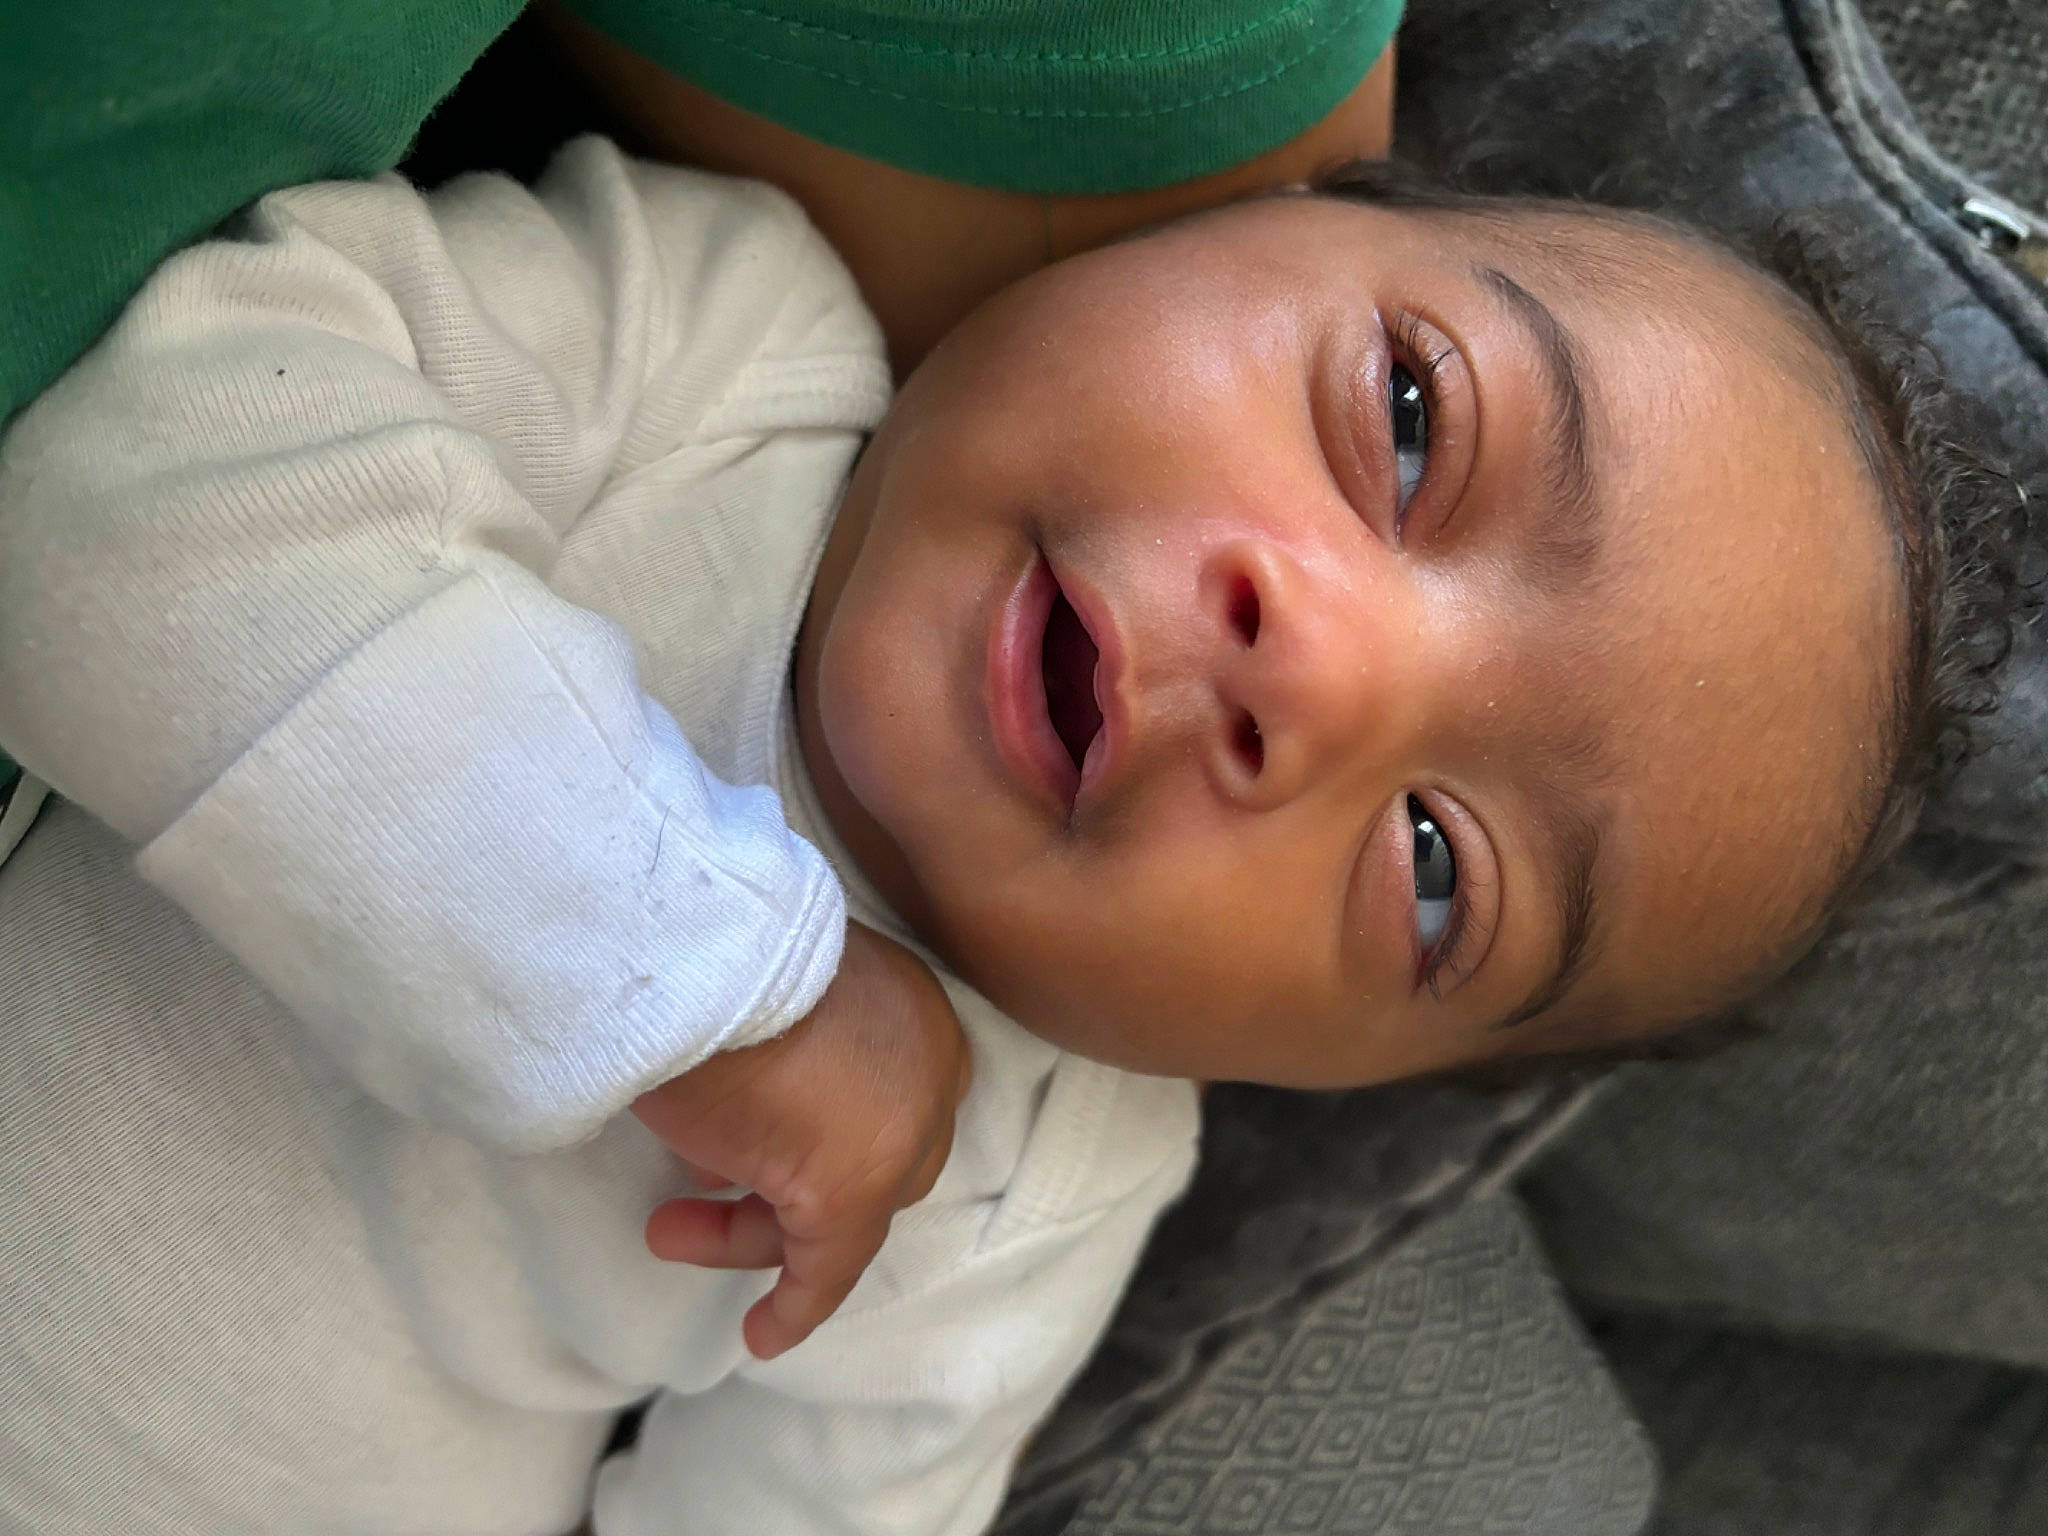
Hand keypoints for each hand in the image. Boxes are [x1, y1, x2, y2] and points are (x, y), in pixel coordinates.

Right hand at [630, 921, 971, 1358]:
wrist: (691, 950)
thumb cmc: (708, 951)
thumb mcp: (759, 990)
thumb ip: (776, 1049)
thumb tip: (737, 1125)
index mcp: (909, 1004)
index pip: (887, 1094)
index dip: (823, 1133)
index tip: (754, 1155)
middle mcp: (925, 1063)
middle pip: (867, 1153)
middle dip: (782, 1182)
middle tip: (697, 1186)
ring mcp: (899, 1128)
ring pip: (842, 1206)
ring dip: (753, 1228)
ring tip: (667, 1230)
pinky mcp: (857, 1185)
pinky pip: (835, 1263)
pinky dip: (802, 1301)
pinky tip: (764, 1333)